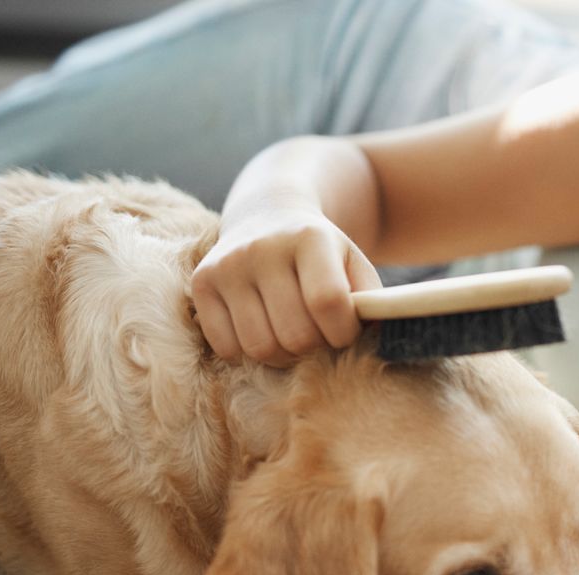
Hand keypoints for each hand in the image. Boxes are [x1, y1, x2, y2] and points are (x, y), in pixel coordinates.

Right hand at [190, 210, 380, 366]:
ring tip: (293, 335)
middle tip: (319, 336)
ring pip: (260, 347)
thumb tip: (376, 339)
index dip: (343, 332)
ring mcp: (227, 265)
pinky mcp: (202, 283)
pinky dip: (249, 352)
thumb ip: (370, 301)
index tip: (346, 332)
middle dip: (314, 347)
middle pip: (294, 334)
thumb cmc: (322, 255)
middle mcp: (262, 248)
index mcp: (309, 238)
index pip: (328, 303)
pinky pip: (227, 347)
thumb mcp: (353, 265)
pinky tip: (262, 328)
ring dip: (283, 355)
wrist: (269, 216)